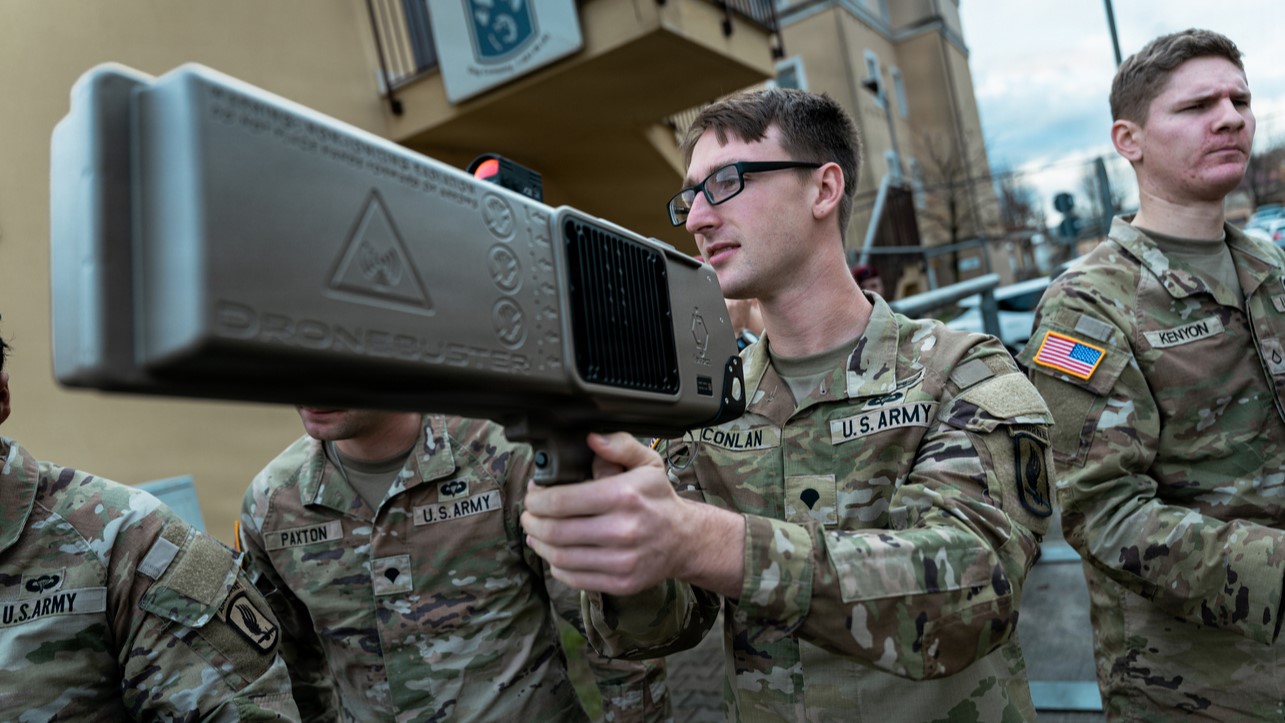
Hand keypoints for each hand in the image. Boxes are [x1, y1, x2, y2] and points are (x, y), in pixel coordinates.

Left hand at [521, 432, 744, 596]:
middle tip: (528, 515)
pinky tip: (555, 552)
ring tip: (536, 533)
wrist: (685, 540)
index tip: (532, 495)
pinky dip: (556, 565)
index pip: (561, 501)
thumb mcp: (647, 463)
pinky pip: (574, 577)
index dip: (536, 499)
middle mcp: (623, 530)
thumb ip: (620, 445)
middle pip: (556, 531)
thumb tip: (591, 439)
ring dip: (539, 544)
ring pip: (560, 556)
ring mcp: (622, 561)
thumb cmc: (658, 499)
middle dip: (532, 522)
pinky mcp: (621, 583)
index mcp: (624, 496)